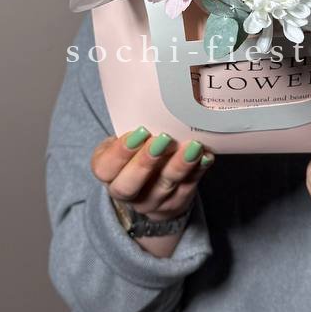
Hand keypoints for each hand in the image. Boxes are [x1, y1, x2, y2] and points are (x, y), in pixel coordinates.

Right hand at [90, 127, 213, 223]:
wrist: (150, 183)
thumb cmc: (136, 151)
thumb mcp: (126, 141)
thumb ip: (133, 131)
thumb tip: (152, 106)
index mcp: (109, 175)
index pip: (105, 169)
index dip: (120, 152)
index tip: (139, 132)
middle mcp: (126, 194)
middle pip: (130, 185)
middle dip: (146, 162)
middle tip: (163, 139)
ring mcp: (151, 202)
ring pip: (163, 187)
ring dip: (179, 166)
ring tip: (192, 146)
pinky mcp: (175, 205)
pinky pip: (187, 189)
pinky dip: (197, 171)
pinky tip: (205, 156)